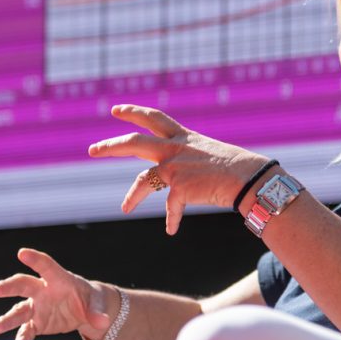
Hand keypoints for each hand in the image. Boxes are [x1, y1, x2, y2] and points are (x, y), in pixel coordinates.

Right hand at [0, 248, 111, 339]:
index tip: (22, 252)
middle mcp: (43, 290)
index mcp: (59, 279)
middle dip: (8, 287)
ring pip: (19, 311)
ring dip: (7, 319)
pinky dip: (22, 339)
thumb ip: (97, 313)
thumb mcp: (96, 304)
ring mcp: (37, 307)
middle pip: (22, 285)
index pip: (46, 266)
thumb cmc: (90, 300)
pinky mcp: (37, 323)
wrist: (85, 311)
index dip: (35, 259)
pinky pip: (27, 330)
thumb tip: (103, 322)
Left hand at [88, 104, 271, 234]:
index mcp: (184, 137)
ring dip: (132, 197)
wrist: (249, 178)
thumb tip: (187, 173)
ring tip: (125, 208)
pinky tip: (172, 230)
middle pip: (134, 142)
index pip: (154, 118)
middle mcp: (175, 148)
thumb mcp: (212, 155)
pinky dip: (173, 220)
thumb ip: (193, 159)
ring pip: (142, 181)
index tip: (116, 109)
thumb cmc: (239, 169)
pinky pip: (171, 208)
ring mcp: (175, 167)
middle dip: (111, 146)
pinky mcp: (179, 186)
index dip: (134, 112)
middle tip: (91, 150)